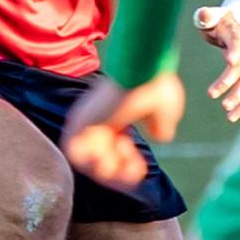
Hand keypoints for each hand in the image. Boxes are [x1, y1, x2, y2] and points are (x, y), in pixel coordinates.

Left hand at [61, 72, 185, 189]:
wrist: (143, 68)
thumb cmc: (156, 84)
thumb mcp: (165, 109)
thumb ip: (161, 124)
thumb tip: (161, 136)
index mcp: (114, 114)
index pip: (113, 148)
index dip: (127, 165)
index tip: (141, 165)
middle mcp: (96, 119)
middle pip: (98, 160)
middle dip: (118, 171)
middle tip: (135, 165)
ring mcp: (85, 120)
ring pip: (84, 161)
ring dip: (105, 170)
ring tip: (124, 156)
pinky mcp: (78, 121)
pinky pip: (73, 153)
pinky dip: (90, 162)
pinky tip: (113, 152)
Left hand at [193, 3, 239, 122]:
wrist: (238, 24)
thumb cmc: (219, 21)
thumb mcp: (211, 16)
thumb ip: (206, 16)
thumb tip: (203, 14)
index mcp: (238, 33)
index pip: (238, 42)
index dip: (235, 51)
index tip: (229, 61)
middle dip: (230, 81)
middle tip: (213, 93)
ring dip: (239, 97)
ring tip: (226, 111)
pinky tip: (233, 117)